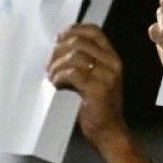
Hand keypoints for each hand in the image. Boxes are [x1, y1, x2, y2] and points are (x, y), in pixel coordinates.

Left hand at [47, 24, 126, 147]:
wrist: (108, 131)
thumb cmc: (96, 106)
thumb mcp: (94, 77)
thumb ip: (83, 61)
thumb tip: (57, 46)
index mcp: (112, 57)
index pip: (94, 31)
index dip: (73, 30)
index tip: (58, 39)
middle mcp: (113, 63)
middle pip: (79, 42)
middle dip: (58, 51)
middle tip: (49, 65)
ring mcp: (107, 76)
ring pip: (75, 56)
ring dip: (56, 65)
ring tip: (51, 76)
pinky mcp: (98, 90)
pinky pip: (72, 73)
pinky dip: (59, 77)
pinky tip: (55, 84)